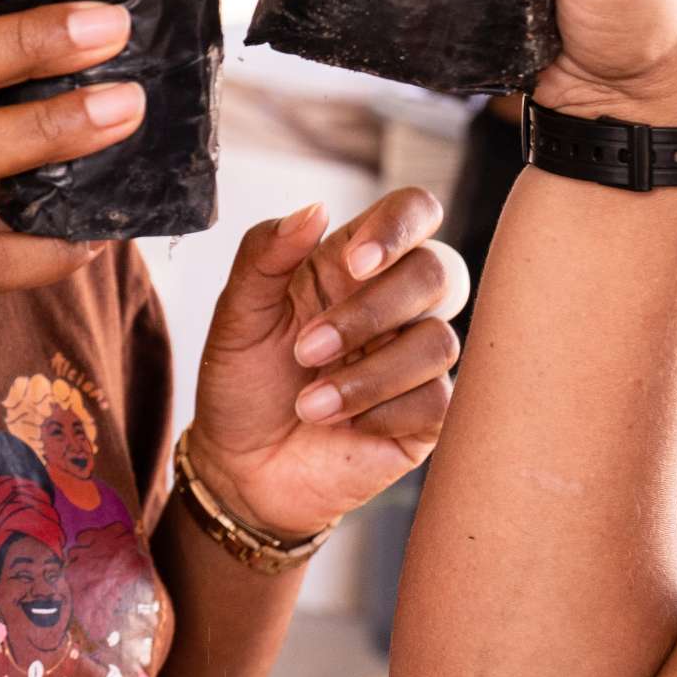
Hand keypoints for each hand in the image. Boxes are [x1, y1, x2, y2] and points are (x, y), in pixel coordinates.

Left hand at [184, 189, 467, 540]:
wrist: (240, 468)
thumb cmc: (242, 382)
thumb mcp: (237, 314)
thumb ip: (265, 254)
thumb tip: (314, 209)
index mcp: (351, 266)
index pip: (412, 211)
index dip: (399, 226)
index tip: (354, 262)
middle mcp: (394, 304)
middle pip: (437, 272)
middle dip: (371, 313)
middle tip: (307, 350)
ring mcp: (414, 359)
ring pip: (438, 341)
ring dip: (368, 375)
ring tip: (309, 404)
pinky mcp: (427, 415)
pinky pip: (439, 400)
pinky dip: (383, 412)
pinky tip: (343, 426)